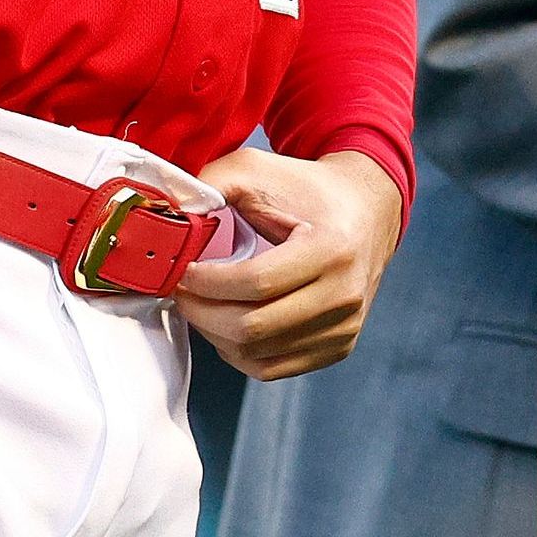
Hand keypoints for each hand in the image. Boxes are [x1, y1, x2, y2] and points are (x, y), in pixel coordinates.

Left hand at [170, 148, 403, 380]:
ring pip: (257, 354)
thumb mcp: (258, 169)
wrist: (367, 210)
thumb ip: (211, 184)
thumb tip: (169, 216)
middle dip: (202, 313)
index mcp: (330, 249)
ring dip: (215, 334)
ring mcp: (344, 327)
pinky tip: (225, 323)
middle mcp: (343, 294)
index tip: (182, 271)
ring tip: (201, 304)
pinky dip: (237, 352)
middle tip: (181, 292)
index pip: (257, 283)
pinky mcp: (338, 346)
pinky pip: (272, 368)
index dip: (208, 282)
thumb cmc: (308, 189)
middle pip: (254, 328)